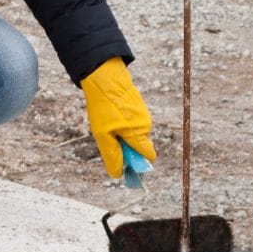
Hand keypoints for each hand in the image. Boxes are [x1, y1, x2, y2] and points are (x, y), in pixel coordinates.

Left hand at [80, 56, 156, 178]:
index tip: (125, 162)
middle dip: (126, 146)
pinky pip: (132, 121)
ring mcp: (144, 114)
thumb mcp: (103, 135)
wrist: (105, 77)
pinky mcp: (139, 106)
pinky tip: (111, 113)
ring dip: (122, 133)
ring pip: (134, 133)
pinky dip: (122, 122)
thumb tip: (118, 174)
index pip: (149, 156)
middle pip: (139, 145)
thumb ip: (112, 156)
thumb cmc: (104, 107)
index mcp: (139, 134)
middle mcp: (146, 125)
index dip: (138, 162)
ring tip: (107, 121)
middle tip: (108, 137)